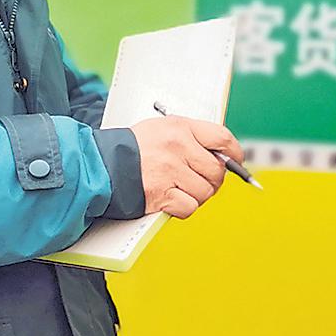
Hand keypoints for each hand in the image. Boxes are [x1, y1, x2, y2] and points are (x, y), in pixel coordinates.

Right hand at [128, 117, 244, 218]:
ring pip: (205, 192)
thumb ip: (190, 138)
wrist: (100, 165)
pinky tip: (171, 201)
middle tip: (199, 182)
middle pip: (217, 171)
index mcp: (180, 128)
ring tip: (180, 190)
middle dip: (212, 181)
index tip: (234, 161)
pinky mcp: (162, 194)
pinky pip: (189, 207)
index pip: (222, 139)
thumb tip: (222, 156)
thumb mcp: (161, 129)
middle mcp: (177, 147)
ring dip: (196, 196)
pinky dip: (183, 208)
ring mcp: (170, 171)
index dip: (234, 154)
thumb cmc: (132, 149)